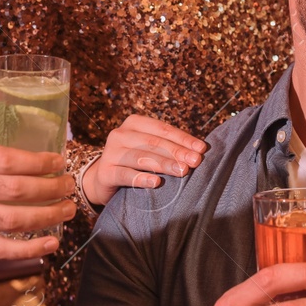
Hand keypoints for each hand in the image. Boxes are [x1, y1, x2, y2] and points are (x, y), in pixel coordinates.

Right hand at [0, 136, 75, 258]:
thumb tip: (40, 155)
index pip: (10, 161)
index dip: (40, 163)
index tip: (60, 163)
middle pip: (15, 191)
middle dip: (51, 190)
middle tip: (70, 186)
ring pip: (11, 221)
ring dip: (47, 217)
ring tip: (67, 210)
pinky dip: (28, 250)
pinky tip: (50, 243)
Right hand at [81, 114, 206, 207]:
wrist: (103, 178)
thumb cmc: (134, 161)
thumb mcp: (149, 148)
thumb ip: (169, 146)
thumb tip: (199, 151)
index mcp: (134, 123)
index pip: (163, 129)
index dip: (183, 139)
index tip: (202, 149)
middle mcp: (120, 134)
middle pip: (154, 142)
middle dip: (177, 152)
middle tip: (195, 161)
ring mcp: (110, 152)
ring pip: (142, 157)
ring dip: (164, 164)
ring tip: (183, 171)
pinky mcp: (105, 172)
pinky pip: (126, 175)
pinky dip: (142, 178)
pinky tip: (156, 183)